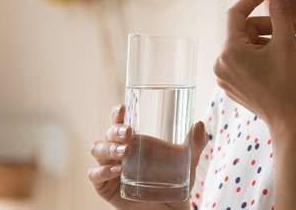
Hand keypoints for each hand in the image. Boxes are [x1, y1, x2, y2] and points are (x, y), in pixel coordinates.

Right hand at [87, 104, 207, 208]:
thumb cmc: (174, 183)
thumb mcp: (187, 163)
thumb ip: (195, 144)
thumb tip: (200, 124)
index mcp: (134, 141)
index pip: (120, 123)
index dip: (117, 114)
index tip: (122, 107)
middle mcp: (119, 152)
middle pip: (108, 134)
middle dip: (115, 130)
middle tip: (129, 133)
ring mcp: (110, 168)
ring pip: (97, 150)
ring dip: (108, 148)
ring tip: (125, 152)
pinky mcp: (105, 187)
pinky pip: (95, 175)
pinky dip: (102, 171)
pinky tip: (117, 171)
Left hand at [214, 0, 295, 127]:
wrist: (290, 122)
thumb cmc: (289, 84)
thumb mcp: (286, 43)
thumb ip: (280, 13)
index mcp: (229, 51)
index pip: (236, 13)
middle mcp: (221, 63)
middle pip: (243, 31)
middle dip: (269, 26)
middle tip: (295, 27)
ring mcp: (225, 77)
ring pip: (245, 46)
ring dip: (266, 40)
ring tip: (291, 46)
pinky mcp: (232, 86)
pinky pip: (244, 61)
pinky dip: (260, 55)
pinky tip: (280, 60)